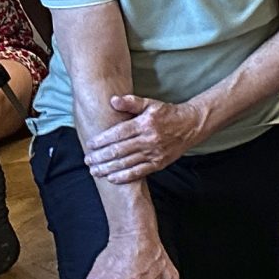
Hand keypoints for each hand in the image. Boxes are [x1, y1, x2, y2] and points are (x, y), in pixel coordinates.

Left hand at [82, 94, 208, 183]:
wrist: (191, 125)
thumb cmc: (168, 113)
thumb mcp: (151, 104)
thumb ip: (131, 102)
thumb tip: (113, 100)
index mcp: (145, 123)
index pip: (118, 133)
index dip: (102, 140)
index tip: (90, 145)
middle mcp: (148, 139)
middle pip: (119, 150)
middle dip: (100, 157)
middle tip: (87, 160)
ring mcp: (153, 153)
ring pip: (126, 163)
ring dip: (107, 168)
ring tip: (94, 170)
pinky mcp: (158, 163)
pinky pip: (138, 172)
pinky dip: (123, 176)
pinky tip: (111, 177)